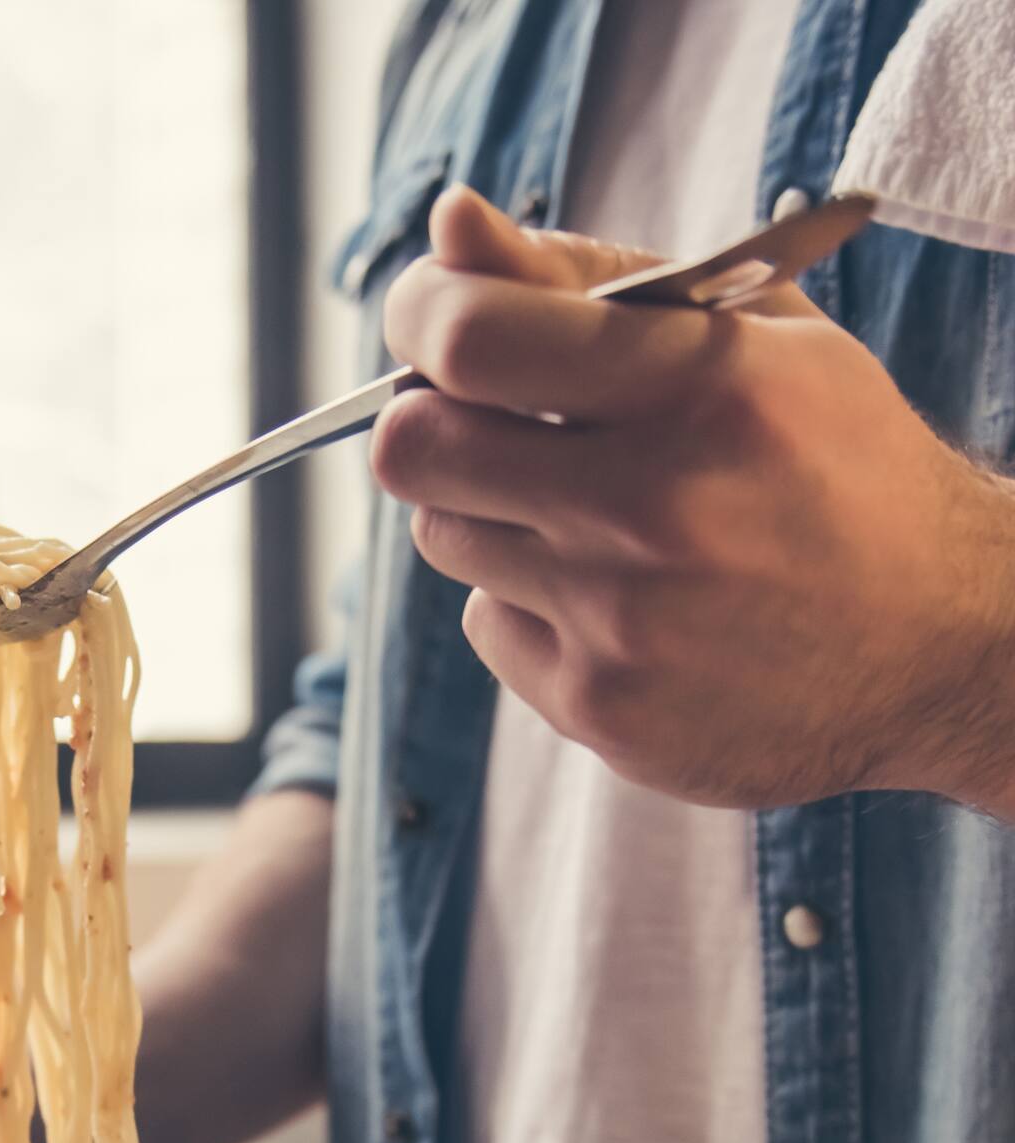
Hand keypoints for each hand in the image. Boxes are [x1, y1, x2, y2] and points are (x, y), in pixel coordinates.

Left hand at [371, 186, 1014, 811]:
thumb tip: (450, 227)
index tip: (428, 314)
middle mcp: (654, 507)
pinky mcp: (598, 705)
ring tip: (589, 516)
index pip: (473, 341)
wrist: (937, 648)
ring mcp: (621, 620)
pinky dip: (530, 604)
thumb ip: (588, 274)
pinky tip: (619, 601)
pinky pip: (487, 624)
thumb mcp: (751, 335)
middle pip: (415, 450)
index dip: (419, 318)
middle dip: (430, 421)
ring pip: (443, 536)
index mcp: (703, 387)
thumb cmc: (835, 467)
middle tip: (484, 420)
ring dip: (487, 513)